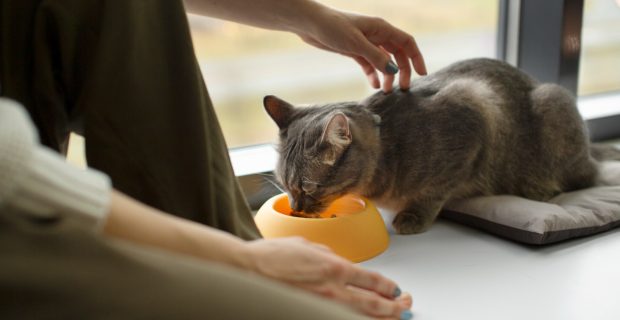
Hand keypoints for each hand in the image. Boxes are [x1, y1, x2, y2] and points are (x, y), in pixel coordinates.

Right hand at [241, 237, 412, 318]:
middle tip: (405, 305)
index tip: (396, 289)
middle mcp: (333, 290)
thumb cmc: (271, 257)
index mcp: (334, 267)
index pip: (374, 280)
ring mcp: (322, 306)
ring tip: (395, 318)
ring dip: (383, 319)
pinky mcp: (309, 313)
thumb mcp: (307, 246)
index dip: (389, 287)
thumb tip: (344, 264)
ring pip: (362, 319)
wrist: (247, 271)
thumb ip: (330, 255)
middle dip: (396, 306)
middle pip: (375, 305)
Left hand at [297, 8, 426, 92]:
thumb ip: (376, 57)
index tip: (422, 75)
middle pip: (397, 54)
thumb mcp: (356, 43)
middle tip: (402, 89)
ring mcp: (366, 43)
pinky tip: (372, 85)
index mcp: (381, 28)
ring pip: (383, 61)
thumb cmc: (333, 28)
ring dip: (386, 75)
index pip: (407, 42)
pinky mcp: (354, 50)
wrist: (310, 24)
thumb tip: (394, 71)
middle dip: (402, 71)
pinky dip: (372, 74)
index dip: (417, 58)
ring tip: (385, 91)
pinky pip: (369, 64)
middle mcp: (376, 34)